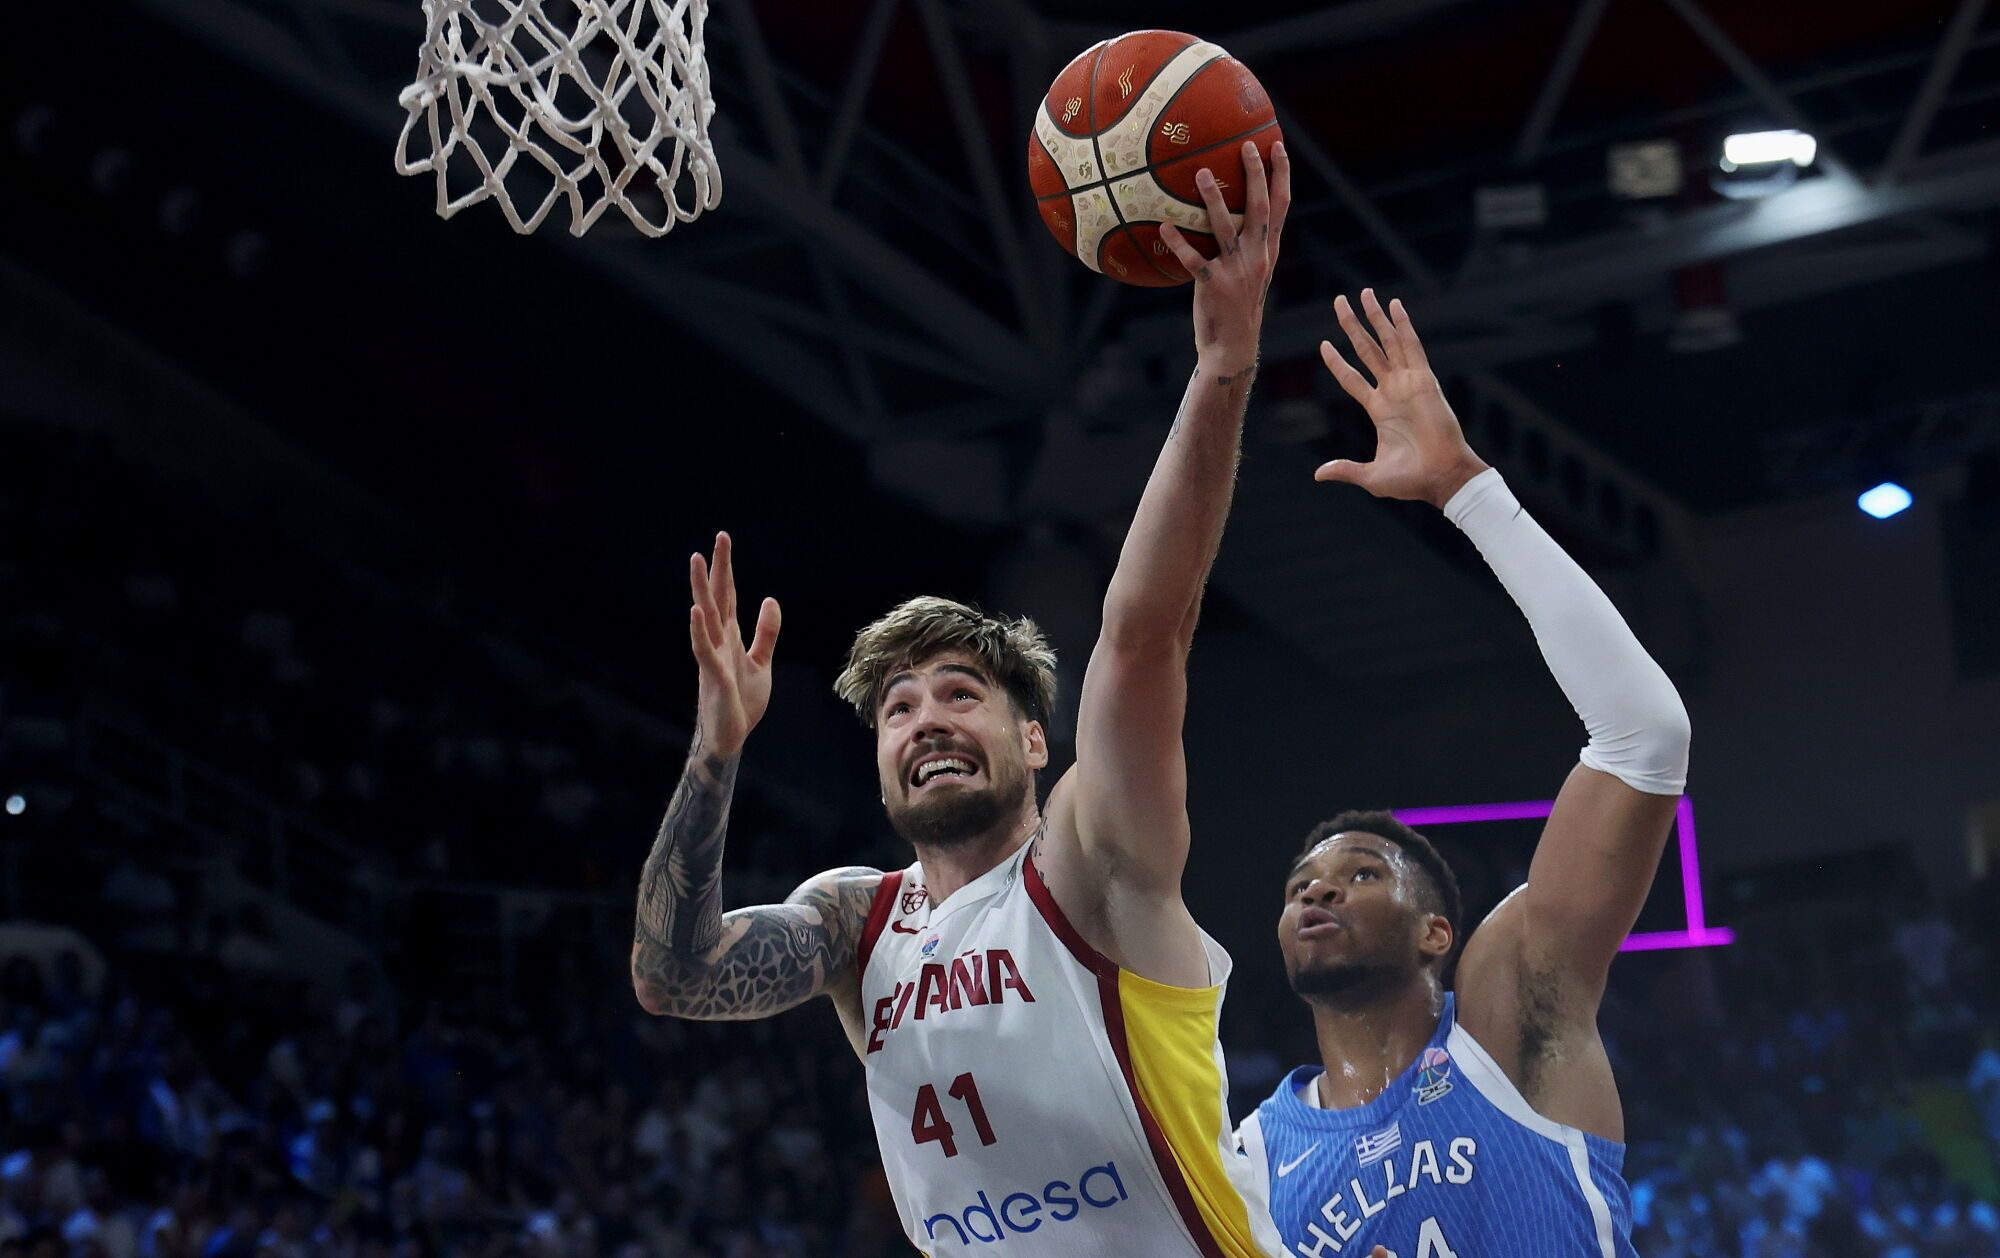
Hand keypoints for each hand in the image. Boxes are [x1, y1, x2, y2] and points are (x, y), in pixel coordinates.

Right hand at [687, 532, 780, 757]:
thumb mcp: (761, 661)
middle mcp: (719, 641)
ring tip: (696, 561)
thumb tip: (769, 600)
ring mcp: (714, 656)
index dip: (727, 568)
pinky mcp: (713, 675)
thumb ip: (766, 632)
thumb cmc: (742, 701)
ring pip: (706, 616)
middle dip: (718, 568)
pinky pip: (704, 649)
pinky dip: (699, 630)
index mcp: (731, 637)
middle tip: (719, 537)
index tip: (723, 540)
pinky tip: (696, 611)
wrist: (731, 736)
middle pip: (718, 597)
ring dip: (701, 589)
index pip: (729, 595)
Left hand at [1159, 140, 1290, 372]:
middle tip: (1248, 145)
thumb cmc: (1237, 305)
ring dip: (1213, 199)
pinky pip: (1193, 259)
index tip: (1277, 145)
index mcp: (1267, 250)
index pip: (1281, 205)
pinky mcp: (1213, 285)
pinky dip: (1178, 242)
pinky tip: (1163, 226)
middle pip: (1260, 207)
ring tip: (1200, 173)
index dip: (1282, 175)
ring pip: (1225, 228)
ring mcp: (1236, 271)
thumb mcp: (1252, 272)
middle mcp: (1257, 256)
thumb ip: (1248, 244)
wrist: (1233, 346)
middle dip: (1256, 174)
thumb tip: (1233, 213)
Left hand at [1315, 290, 1488, 508]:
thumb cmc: (1412, 480)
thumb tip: (1319, 475)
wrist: (1441, 477)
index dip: (1337, 362)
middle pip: (1367, 350)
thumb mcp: (1371, 476)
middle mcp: (1392, 391)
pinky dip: (1403, 326)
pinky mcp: (1424, 380)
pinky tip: (1394, 306)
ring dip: (1375, 317)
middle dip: (1352, 326)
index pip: (1352, 378)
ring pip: (1387, 342)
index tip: (1323, 344)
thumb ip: (1346, 469)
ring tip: (1363, 293)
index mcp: (1378, 409)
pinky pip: (1411, 347)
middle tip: (1339, 302)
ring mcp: (1408, 383)